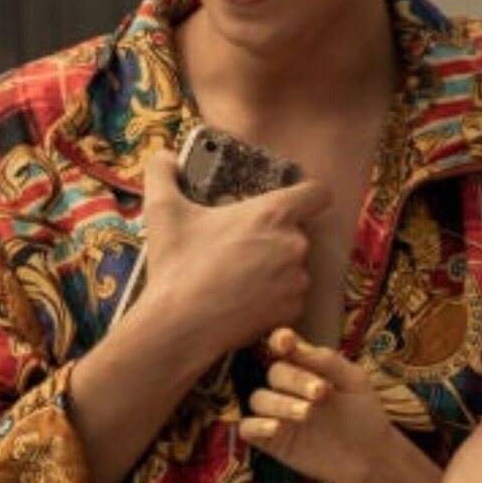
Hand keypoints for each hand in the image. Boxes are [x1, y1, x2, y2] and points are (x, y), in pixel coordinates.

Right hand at [137, 150, 330, 360]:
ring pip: (294, 265)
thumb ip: (163, 174)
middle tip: (241, 245)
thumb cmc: (177, 265)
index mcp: (273, 214)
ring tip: (239, 275)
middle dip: (274, 236)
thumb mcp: (163, 211)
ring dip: (274, 267)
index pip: (318, 193)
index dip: (309, 194)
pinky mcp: (294, 309)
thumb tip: (164, 157)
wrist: (181, 325)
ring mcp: (298, 279)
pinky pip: (290, 295)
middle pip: (298, 231)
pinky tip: (244, 298)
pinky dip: (273, 296)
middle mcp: (295, 244)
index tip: (293, 199)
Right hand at [241, 328, 400, 482]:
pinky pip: (248, 429)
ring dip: (280, 403)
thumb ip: (328, 362)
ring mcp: (278, 414)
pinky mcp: (272, 441)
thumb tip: (298, 346)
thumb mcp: (354, 382)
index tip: (286, 342)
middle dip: (295, 379)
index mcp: (307, 368)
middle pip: (275, 373)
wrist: (371, 457)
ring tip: (306, 413)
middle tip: (320, 392)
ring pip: (259, 399)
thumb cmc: (364, 415)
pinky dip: (256, 425)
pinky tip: (276, 428)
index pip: (283, 347)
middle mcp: (288, 389)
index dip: (279, 341)